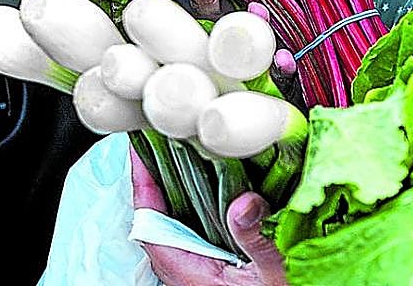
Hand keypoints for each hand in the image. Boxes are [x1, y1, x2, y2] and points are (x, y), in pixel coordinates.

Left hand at [131, 148, 287, 285]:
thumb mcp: (271, 272)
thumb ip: (255, 238)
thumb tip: (244, 203)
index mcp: (189, 272)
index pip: (150, 224)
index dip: (143, 184)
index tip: (141, 151)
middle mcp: (186, 271)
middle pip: (158, 218)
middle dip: (159, 179)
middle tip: (162, 141)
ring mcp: (197, 269)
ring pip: (175, 224)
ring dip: (179, 191)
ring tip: (185, 153)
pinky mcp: (212, 267)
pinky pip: (195, 230)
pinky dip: (198, 204)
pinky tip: (215, 185)